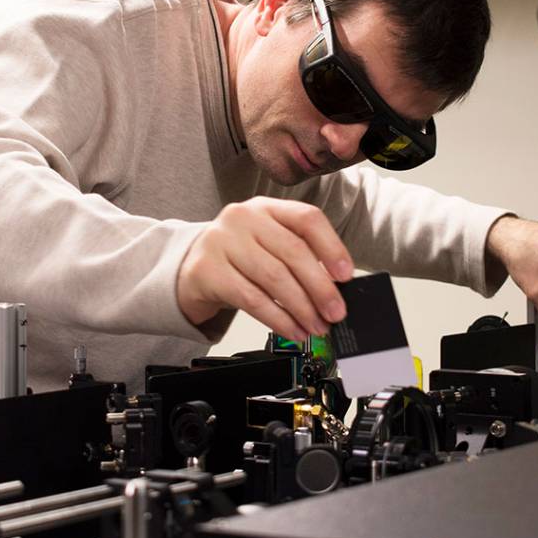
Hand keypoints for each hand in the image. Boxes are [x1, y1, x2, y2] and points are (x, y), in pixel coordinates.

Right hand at [177, 197, 354, 341]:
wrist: (191, 268)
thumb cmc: (239, 258)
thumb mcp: (269, 245)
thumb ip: (300, 257)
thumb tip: (336, 289)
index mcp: (267, 207)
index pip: (307, 218)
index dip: (332, 247)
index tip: (346, 275)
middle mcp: (243, 217)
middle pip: (293, 251)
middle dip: (320, 288)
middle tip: (335, 312)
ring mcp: (222, 241)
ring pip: (274, 278)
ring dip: (302, 308)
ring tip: (316, 326)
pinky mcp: (207, 270)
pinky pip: (252, 299)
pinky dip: (278, 319)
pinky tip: (292, 330)